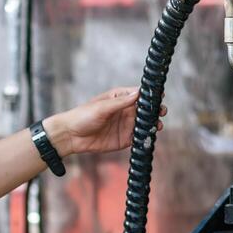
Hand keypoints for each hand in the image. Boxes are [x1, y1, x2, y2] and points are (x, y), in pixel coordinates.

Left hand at [45, 87, 166, 157]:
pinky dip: (145, 138)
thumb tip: (138, 93)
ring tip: (158, 126)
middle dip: (155, 110)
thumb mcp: (102, 107)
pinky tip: (150, 137)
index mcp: (119, 98)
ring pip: (144, 124)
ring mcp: (125, 125)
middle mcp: (124, 111)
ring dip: (153, 124)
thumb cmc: (83, 116)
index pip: (138, 94)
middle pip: (145, 110)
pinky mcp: (124, 139)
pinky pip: (138, 138)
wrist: (71, 136)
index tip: (160, 96)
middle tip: (161, 112)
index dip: (150, 95)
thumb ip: (121, 102)